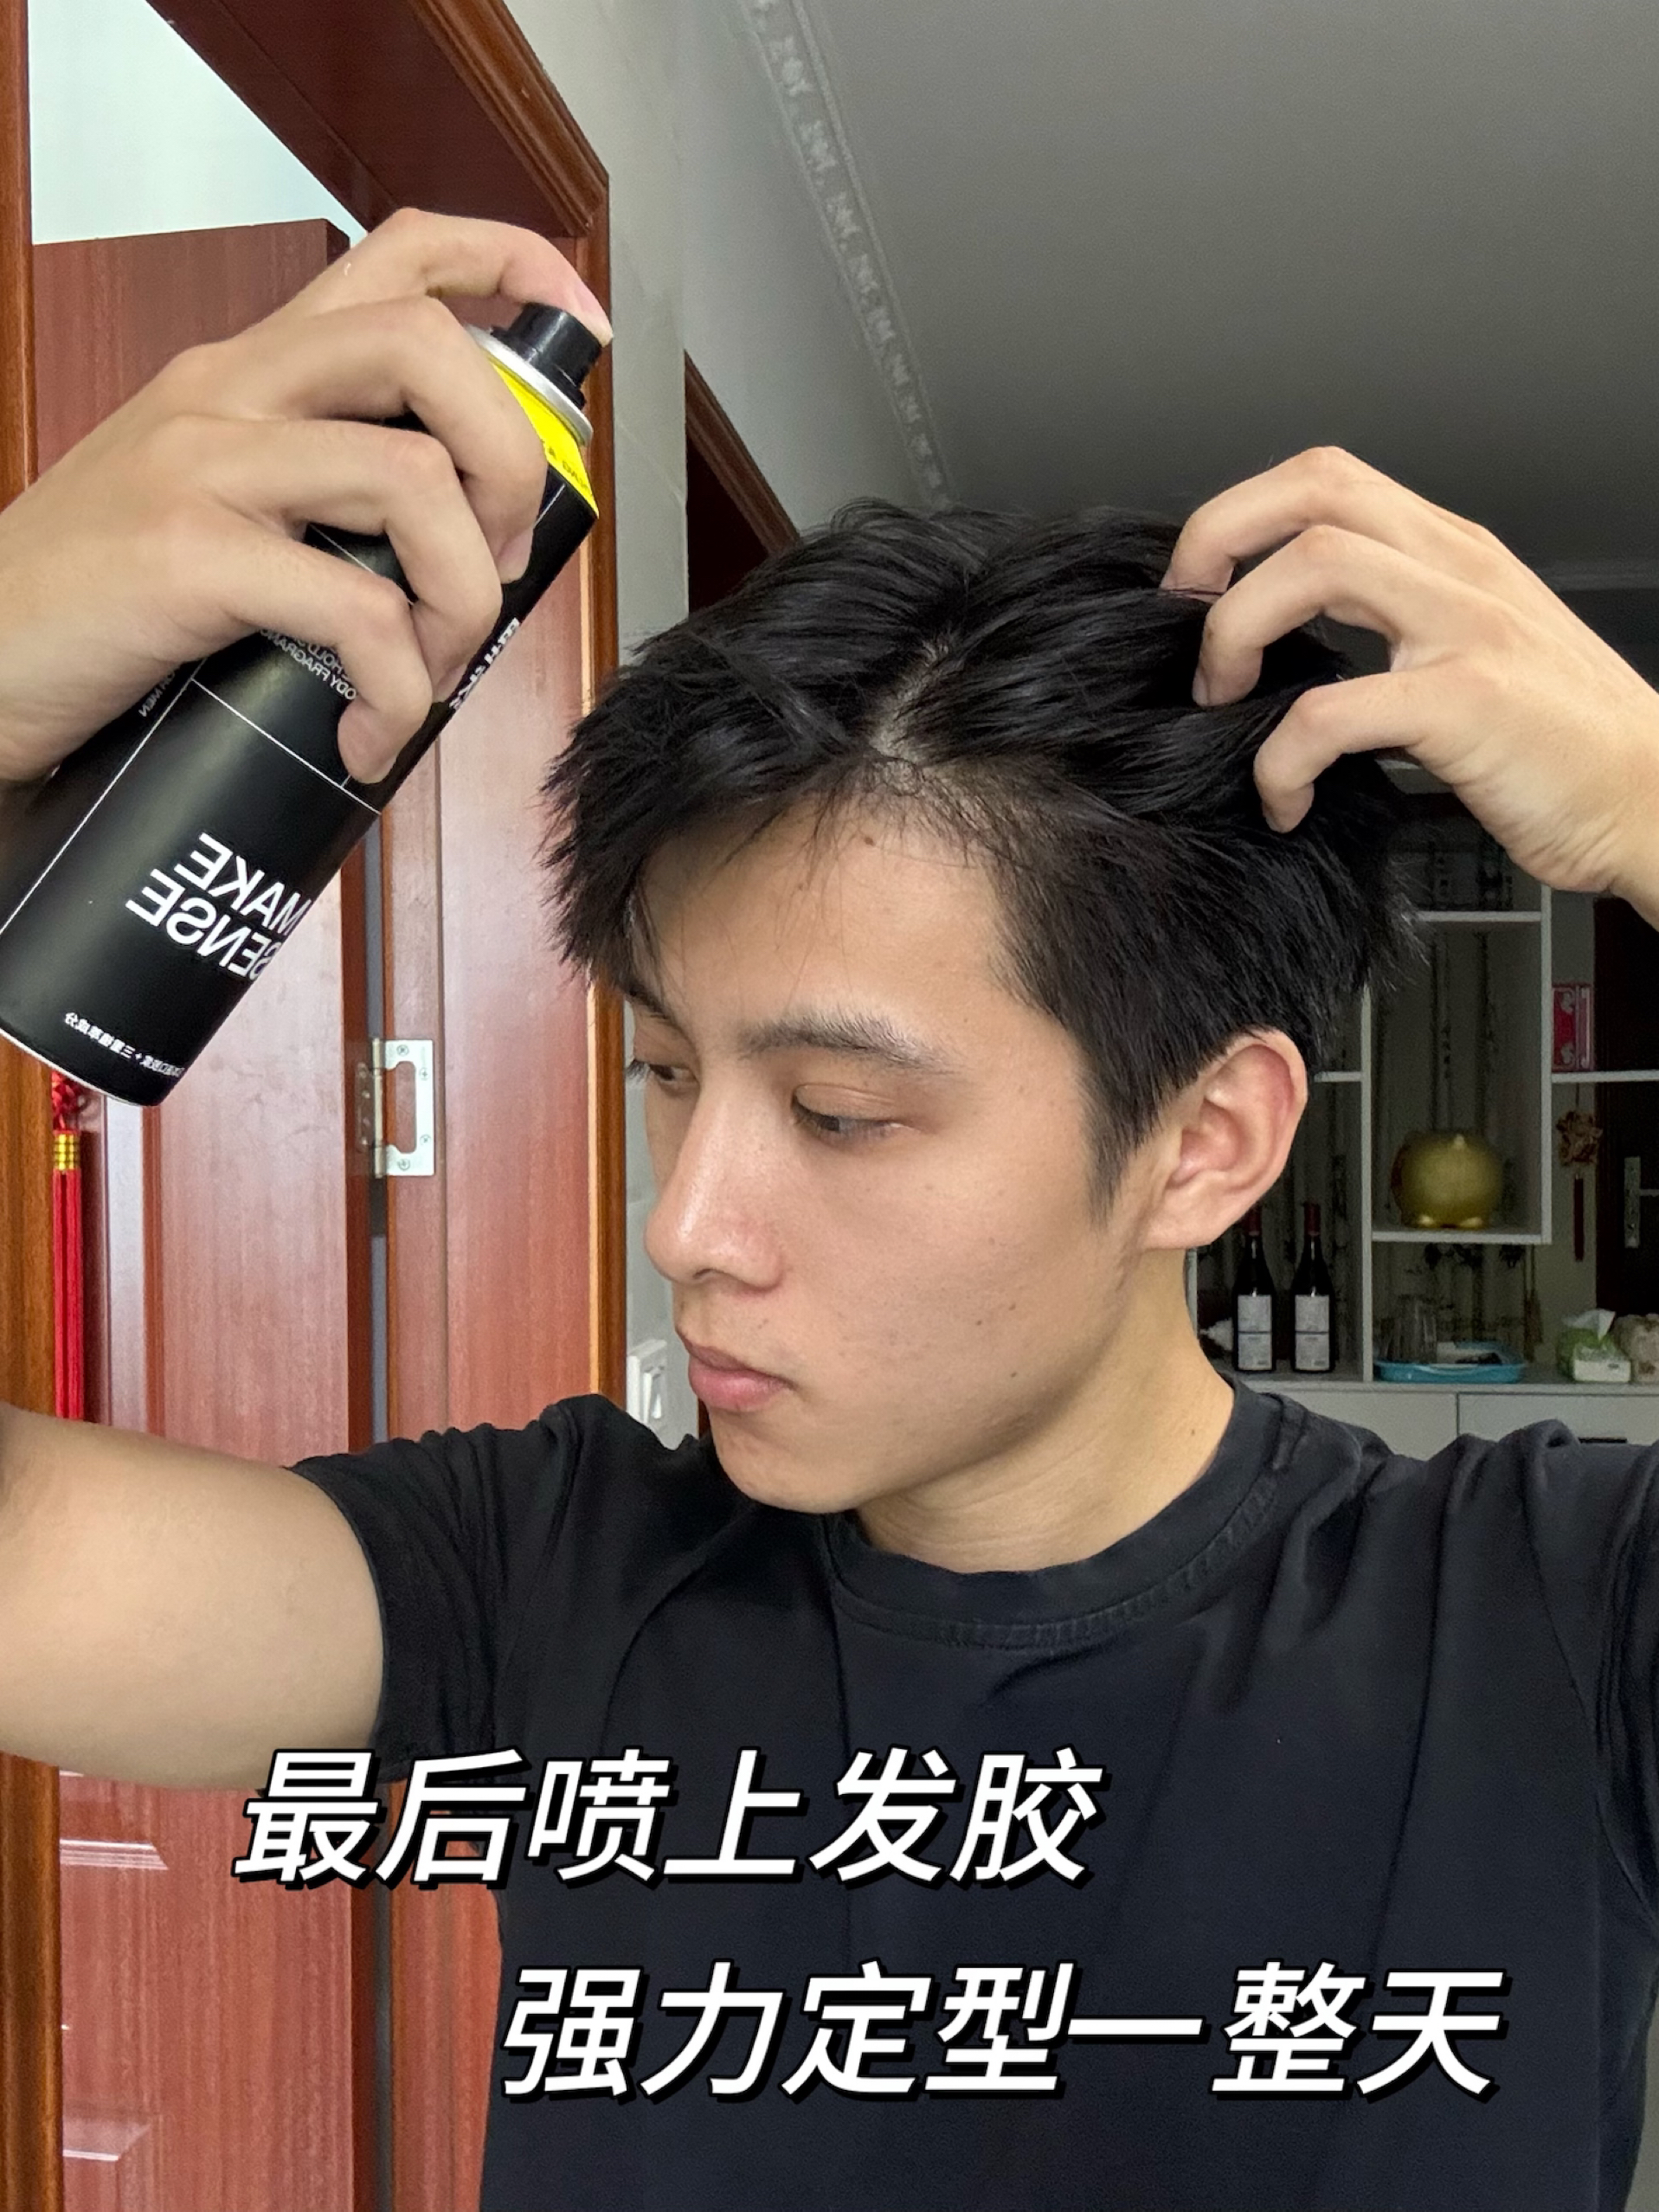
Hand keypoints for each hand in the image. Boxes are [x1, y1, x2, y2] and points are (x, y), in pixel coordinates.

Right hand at [0, 207, 609, 784]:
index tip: (579, 327)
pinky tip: (373, 737)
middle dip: (509, 462)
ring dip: (462, 599)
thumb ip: (312, 496)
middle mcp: (227, 392)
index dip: (510, 267)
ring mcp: (202, 466)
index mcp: (245, 372)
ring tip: (428, 675)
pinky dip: (396, 688)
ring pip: (414, 481)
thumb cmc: (97, 605)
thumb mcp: (206, 508)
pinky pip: (354, 608)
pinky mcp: (183, 555)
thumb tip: (450, 555)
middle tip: (497, 566)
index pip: (397, 260)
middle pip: (428, 349)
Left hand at [1163, 447, 1658, 923]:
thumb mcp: (1470, 650)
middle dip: (1217, 544)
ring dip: (1236, 634)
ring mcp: (1466, 628)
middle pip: (1312, 490)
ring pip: (1315, 566)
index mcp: (1451, 552)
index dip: (1238, 517)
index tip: (1198, 589)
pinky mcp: (1467, 703)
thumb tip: (1282, 649)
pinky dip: (1279, 760)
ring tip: (1224, 706)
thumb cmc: (1558, 742)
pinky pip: (1330, 712)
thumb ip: (1391, 627)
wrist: (1652, 796)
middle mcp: (1458, 569)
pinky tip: (1282, 798)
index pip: (1325, 479)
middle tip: (1186, 626)